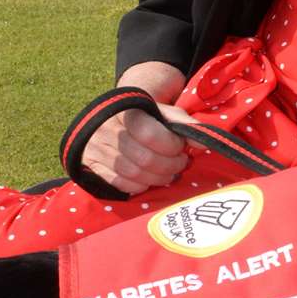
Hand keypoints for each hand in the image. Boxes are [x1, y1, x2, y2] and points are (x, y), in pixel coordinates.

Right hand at [80, 61, 190, 194]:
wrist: (116, 115)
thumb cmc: (147, 114)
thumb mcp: (166, 111)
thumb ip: (186, 124)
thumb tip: (204, 142)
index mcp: (127, 112)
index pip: (151, 135)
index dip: (171, 145)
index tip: (180, 145)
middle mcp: (108, 130)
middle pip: (145, 159)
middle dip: (170, 165)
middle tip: (180, 163)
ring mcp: (97, 149)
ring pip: (133, 174)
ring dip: (158, 178)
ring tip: (170, 172)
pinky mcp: (92, 165)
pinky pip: (120, 184)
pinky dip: (140, 185)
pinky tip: (151, 179)